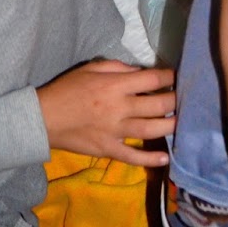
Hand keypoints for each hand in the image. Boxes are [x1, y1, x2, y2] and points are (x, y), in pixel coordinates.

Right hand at [38, 59, 175, 166]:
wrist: (43, 118)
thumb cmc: (67, 88)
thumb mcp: (92, 67)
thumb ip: (118, 67)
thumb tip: (140, 72)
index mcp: (116, 85)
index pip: (152, 79)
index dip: (169, 77)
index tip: (177, 77)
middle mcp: (120, 108)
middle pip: (158, 105)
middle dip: (175, 100)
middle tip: (184, 99)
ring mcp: (115, 131)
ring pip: (151, 129)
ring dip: (170, 126)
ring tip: (181, 121)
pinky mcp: (108, 149)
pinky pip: (133, 156)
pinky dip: (150, 159)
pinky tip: (166, 158)